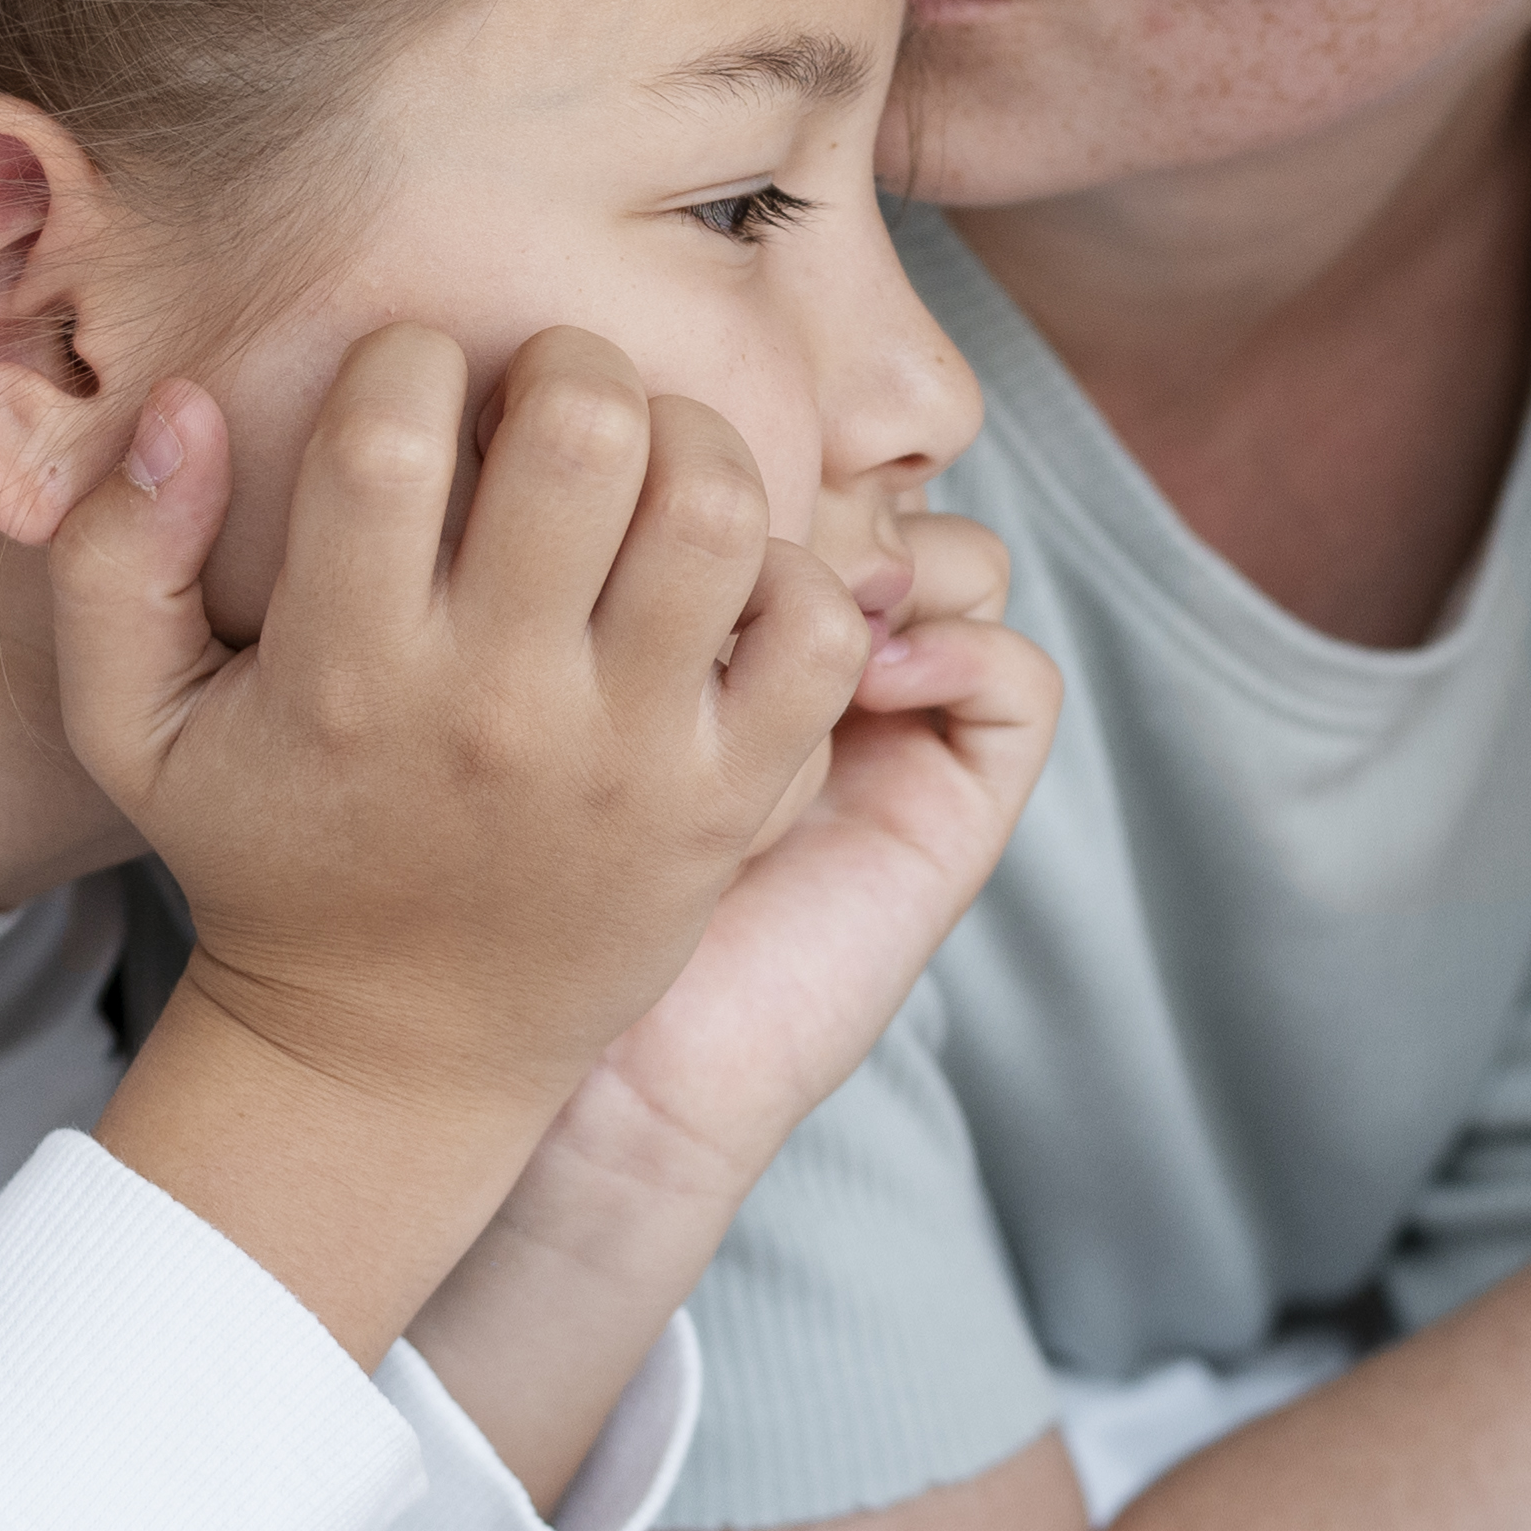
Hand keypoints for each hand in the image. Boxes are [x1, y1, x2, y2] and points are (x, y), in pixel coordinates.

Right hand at [49, 325, 866, 1136]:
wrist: (391, 1054)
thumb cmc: (267, 855)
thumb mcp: (132, 727)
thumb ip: (113, 561)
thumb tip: (183, 406)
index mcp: (345, 666)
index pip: (388, 429)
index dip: (408, 360)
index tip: (413, 392)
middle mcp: (495, 703)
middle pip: (583, 431)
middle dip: (569, 367)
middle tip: (547, 406)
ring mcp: (627, 754)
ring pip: (716, 508)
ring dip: (693, 443)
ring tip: (646, 471)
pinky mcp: (725, 800)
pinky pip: (814, 630)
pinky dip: (795, 574)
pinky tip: (721, 581)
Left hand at [539, 507, 1056, 1215]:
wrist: (592, 1089)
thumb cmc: (512, 898)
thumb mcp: (513, 717)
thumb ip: (532, 595)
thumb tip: (535, 445)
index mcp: (716, 629)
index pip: (770, 470)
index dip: (738, 441)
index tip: (659, 457)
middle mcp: (810, 671)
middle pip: (874, 495)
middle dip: (821, 476)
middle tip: (734, 501)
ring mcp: (892, 736)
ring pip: (959, 565)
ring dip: (900, 547)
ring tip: (804, 580)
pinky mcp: (951, 814)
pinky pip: (1017, 686)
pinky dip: (966, 651)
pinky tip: (873, 673)